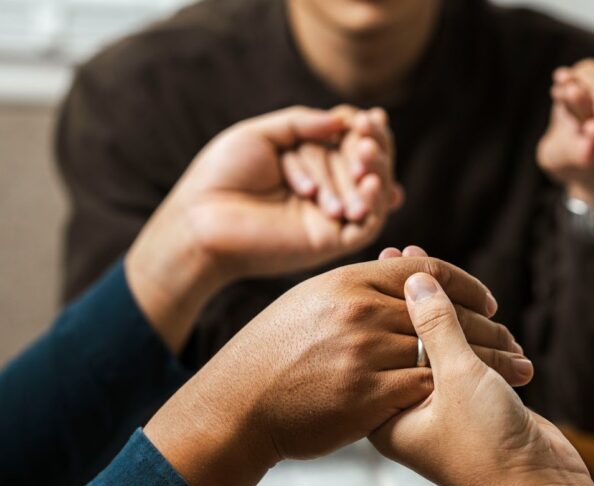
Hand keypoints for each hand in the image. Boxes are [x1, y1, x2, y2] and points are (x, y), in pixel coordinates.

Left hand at [125, 106, 394, 352]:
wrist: (199, 217)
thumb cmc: (221, 175)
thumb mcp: (261, 134)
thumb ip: (302, 122)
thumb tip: (344, 120)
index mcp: (311, 164)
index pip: (350, 144)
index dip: (366, 131)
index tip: (369, 117)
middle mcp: (326, 190)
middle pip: (365, 166)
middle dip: (372, 151)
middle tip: (365, 140)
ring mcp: (331, 218)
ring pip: (373, 194)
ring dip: (378, 172)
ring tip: (366, 156)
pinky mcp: (332, 242)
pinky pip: (368, 225)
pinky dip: (376, 203)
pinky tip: (370, 183)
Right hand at [145, 256, 530, 485]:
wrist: (236, 406)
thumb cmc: (268, 357)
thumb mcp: (307, 304)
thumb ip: (354, 290)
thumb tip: (394, 277)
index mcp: (347, 280)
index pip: (426, 271)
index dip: (466, 285)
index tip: (489, 302)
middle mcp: (360, 309)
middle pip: (445, 312)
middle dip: (489, 328)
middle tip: (515, 340)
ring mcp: (364, 351)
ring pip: (445, 352)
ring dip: (488, 363)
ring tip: (516, 371)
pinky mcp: (367, 395)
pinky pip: (427, 387)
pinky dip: (456, 393)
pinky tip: (479, 399)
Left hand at [369, 270, 589, 485]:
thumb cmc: (489, 447)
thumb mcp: (457, 377)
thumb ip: (436, 327)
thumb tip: (416, 281)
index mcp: (387, 413)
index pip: (376, 346)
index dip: (381, 300)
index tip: (382, 261)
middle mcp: (408, 411)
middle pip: (403, 342)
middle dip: (411, 299)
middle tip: (402, 254)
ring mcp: (441, 410)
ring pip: (438, 350)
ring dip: (447, 314)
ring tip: (431, 270)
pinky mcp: (473, 408)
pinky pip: (465, 361)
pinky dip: (471, 335)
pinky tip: (471, 308)